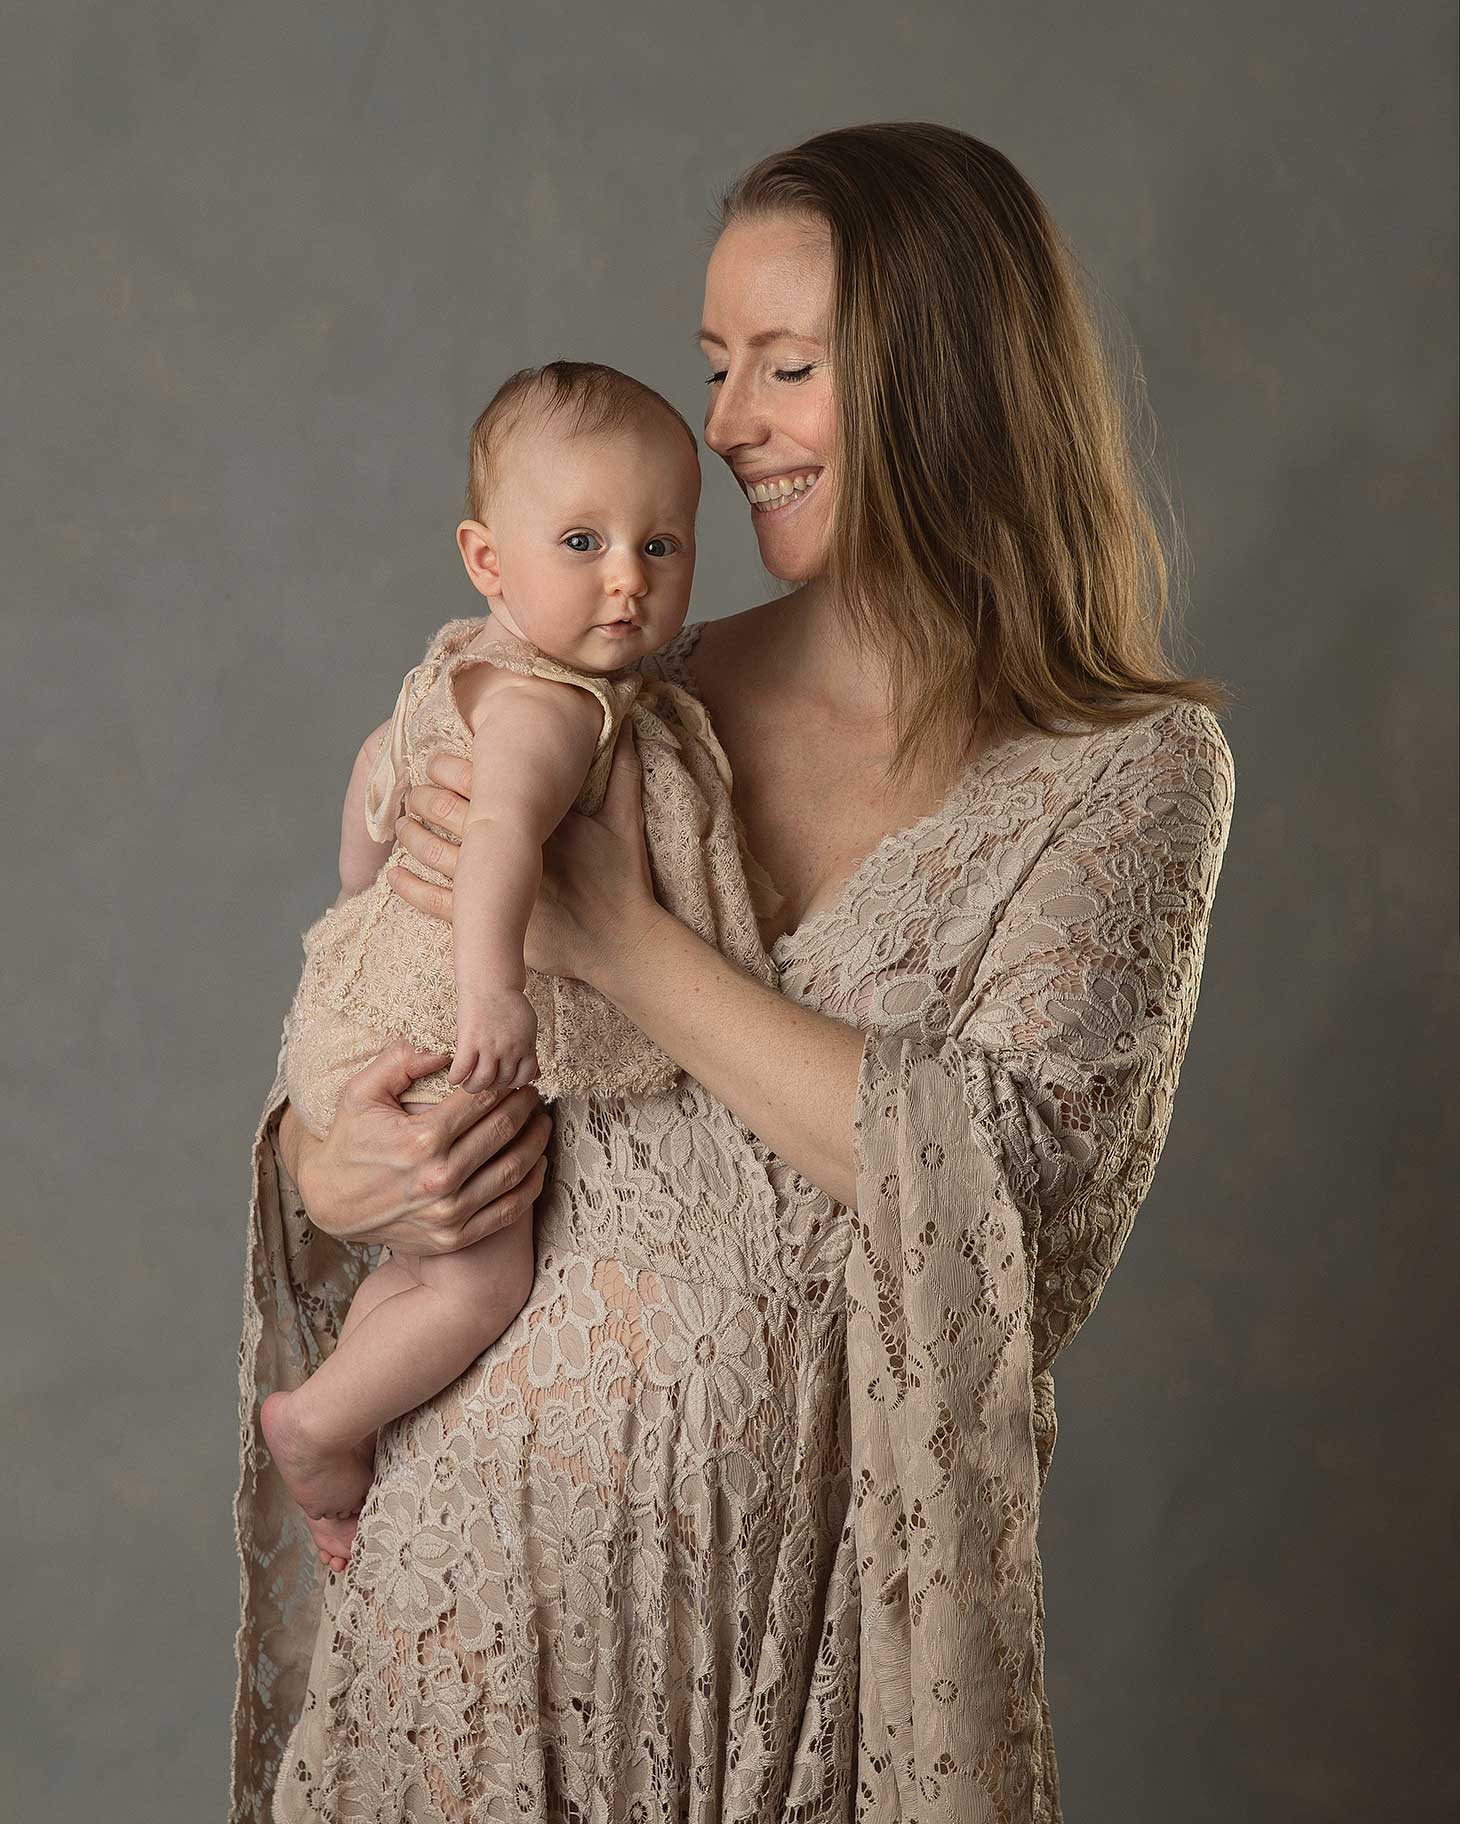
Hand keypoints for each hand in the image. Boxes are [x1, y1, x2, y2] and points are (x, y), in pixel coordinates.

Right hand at [279, 1037, 550, 1255]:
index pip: (482, 1102)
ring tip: (542, 1123)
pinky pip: (509, 1209)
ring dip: (536, 1142)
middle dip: (525, 1107)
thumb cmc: (350, 1140)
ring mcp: (450, 1213)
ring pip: (514, 1170)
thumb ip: (400, 1061)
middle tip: (533, 1094)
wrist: (331, 1202)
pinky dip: (531, 1184)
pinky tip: (537, 1163)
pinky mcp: (455, 1237)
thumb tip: (443, 1049)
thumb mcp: (361, 1092)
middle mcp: (440, 1178)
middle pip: (503, 1132)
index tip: (516, 1076)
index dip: (505, 1085)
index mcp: (422, 1140)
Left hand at [388, 720, 667, 988]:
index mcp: (540, 821)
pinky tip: (395, 874)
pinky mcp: (493, 925)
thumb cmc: (623, 883)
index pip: (483, 783)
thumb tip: (627, 727)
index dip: (450, 768)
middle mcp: (515, 852)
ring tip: (402, 823)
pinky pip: (439, 904)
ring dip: (412, 836)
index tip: (434, 761)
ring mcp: (500, 891)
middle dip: (424, 798)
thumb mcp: (627, 824)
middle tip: (412, 791)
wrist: (621, 946)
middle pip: (451, 814)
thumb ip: (625, 773)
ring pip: (438, 855)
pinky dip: (411, 888)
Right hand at [450, 986, 538, 1093]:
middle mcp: (509, 1049)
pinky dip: (456, 1078)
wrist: (490, 982)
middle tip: (484, 1082)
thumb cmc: (508, 1003)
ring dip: (473, 1087)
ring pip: (482, 1081)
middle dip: (492, 1085)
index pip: (524, 1078)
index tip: (503, 1081)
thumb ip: (530, 1051)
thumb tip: (537, 1075)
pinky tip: (454, 1077)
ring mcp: (489, 1047)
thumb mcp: (528, 1027)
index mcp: (526, 1046)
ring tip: (468, 1084)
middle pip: (502, 1081)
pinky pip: (462, 1069)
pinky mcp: (469, 1041)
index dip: (513, 1083)